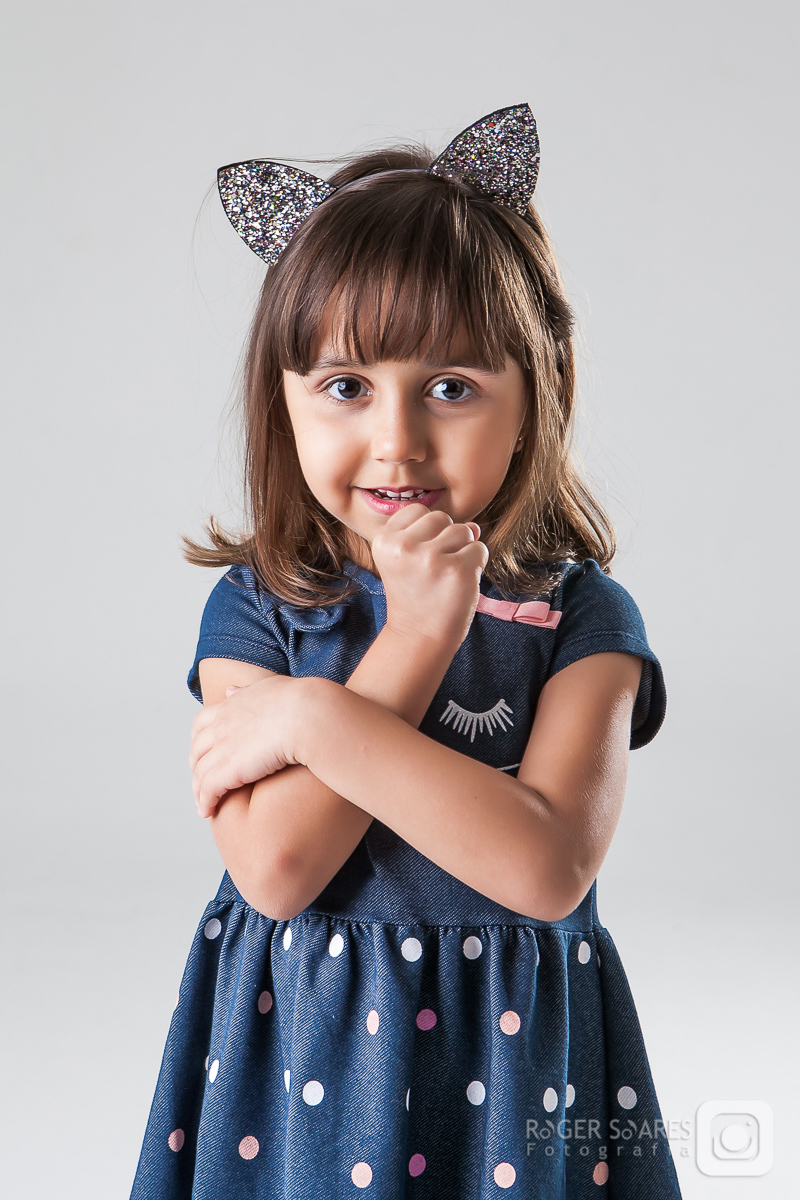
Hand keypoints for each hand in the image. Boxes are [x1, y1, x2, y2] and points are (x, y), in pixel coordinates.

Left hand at [189, 675, 303, 817]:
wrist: (309, 715)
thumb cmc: (300, 701)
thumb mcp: (268, 688)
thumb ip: (247, 691)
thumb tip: (230, 690)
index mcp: (230, 706)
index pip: (201, 724)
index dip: (198, 740)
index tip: (203, 752)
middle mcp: (221, 726)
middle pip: (197, 750)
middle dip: (197, 766)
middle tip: (202, 781)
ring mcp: (223, 748)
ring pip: (200, 773)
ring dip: (198, 790)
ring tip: (202, 804)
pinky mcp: (229, 769)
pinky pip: (208, 789)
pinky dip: (204, 801)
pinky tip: (207, 811)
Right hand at [371, 504, 489, 648]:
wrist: (418, 636)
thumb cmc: (416, 595)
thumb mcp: (408, 559)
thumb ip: (434, 535)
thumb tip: (474, 526)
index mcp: (384, 540)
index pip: (418, 510)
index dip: (427, 532)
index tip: (419, 559)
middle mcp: (404, 546)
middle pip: (441, 517)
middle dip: (446, 539)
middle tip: (434, 570)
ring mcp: (431, 558)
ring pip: (464, 531)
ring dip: (463, 551)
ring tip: (446, 576)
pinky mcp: (457, 570)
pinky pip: (479, 549)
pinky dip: (476, 565)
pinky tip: (459, 583)